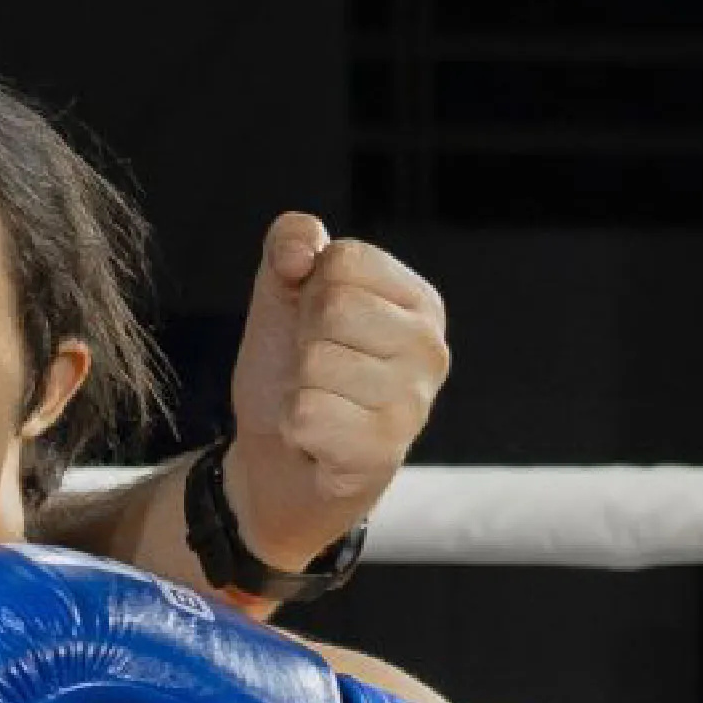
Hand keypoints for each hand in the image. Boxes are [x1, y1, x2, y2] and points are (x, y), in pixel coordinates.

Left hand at [221, 214, 446, 573]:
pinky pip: (308, 412)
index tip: (314, 325)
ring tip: (317, 404)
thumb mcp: (282, 294)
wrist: (273, 460)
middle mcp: (430, 349)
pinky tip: (316, 439)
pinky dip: (294, 425)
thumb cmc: (289, 371)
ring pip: (317, 362)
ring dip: (296, 386)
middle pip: (334, 305)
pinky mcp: (383, 452)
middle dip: (302, 339)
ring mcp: (414, 403)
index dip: (307, 290)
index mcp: (418, 302)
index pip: (345, 259)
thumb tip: (302, 252)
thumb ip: (291, 243)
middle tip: (312, 371)